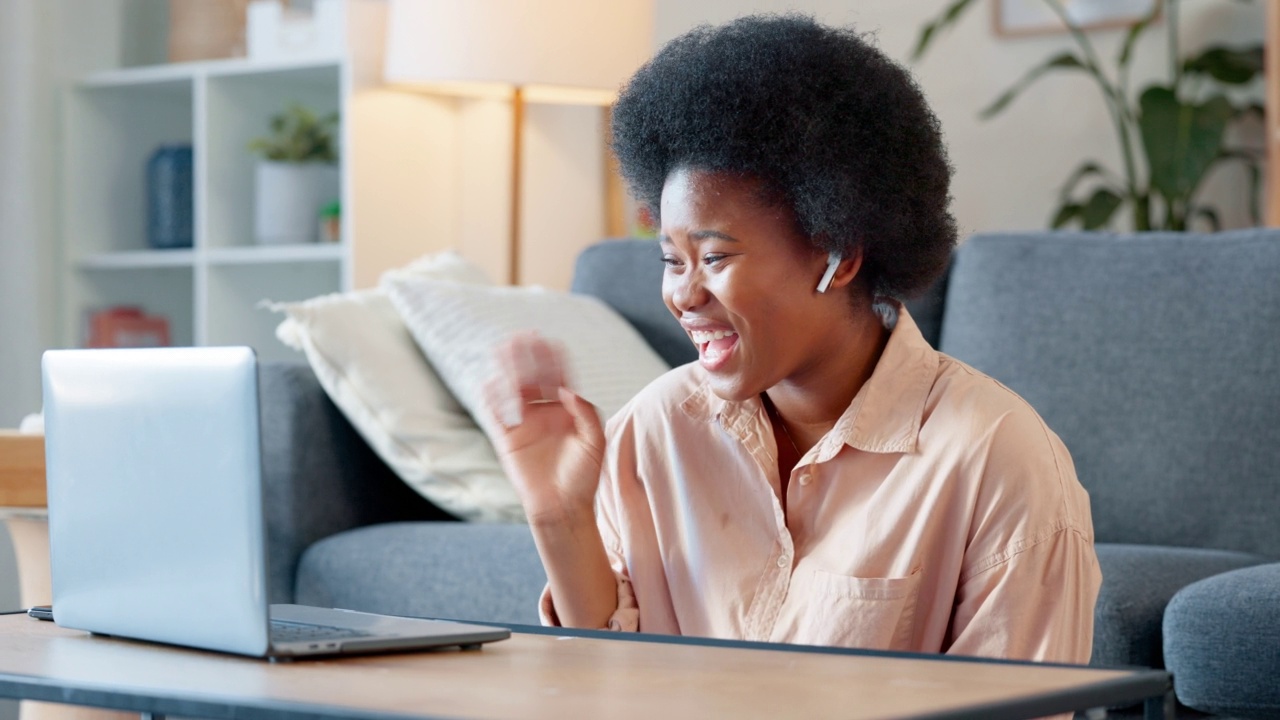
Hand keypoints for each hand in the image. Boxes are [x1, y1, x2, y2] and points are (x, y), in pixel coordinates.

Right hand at [483, 332, 604, 525]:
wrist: (564, 508)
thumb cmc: (583, 477)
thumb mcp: (595, 442)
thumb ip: (585, 413)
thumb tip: (566, 390)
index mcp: (567, 411)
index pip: (558, 376)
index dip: (552, 358)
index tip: (546, 340)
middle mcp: (545, 413)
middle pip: (534, 377)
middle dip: (528, 356)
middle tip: (522, 335)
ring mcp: (525, 425)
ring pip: (514, 389)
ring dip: (509, 368)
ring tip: (503, 348)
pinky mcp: (508, 440)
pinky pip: (497, 415)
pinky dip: (492, 399)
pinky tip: (491, 383)